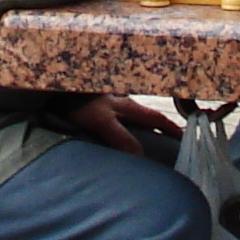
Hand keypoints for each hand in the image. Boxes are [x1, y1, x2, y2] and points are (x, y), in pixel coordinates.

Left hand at [65, 93, 179, 154]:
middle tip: (165, 140)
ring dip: (136, 124)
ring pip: (128, 113)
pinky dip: (118, 122)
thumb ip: (121, 138)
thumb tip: (140, 156)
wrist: (55, 83)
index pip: (156, 118)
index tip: (184, 138)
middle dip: (156, 127)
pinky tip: (112, 128)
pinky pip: (112, 112)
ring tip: (139, 137)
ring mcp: (107, 99)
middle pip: (144, 115)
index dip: (170, 129)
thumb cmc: (78, 100)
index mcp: (127, 105)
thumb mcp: (102, 121)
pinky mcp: (93, 101)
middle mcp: (121, 100)